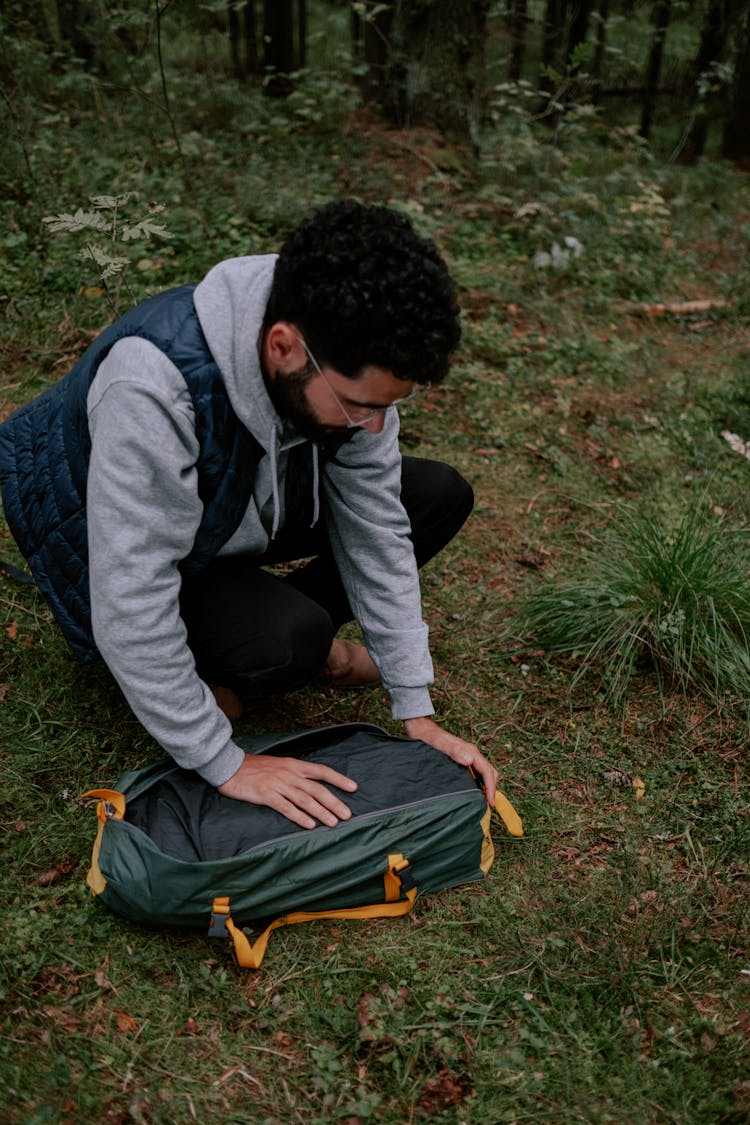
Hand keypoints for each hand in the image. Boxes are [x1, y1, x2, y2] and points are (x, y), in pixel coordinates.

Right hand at [218, 754, 356, 829]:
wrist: (229, 766)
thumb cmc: (254, 767)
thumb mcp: (278, 764)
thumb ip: (294, 773)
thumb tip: (312, 785)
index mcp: (294, 765)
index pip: (322, 770)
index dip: (339, 779)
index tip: (354, 787)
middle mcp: (289, 773)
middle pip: (317, 789)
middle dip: (334, 802)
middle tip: (348, 814)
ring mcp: (278, 784)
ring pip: (305, 800)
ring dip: (321, 812)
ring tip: (334, 823)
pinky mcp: (266, 795)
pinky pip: (286, 808)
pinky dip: (299, 817)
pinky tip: (309, 825)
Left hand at [403, 716, 497, 805]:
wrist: (422, 731)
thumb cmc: (431, 739)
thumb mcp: (442, 745)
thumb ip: (455, 752)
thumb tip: (470, 761)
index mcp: (471, 752)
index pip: (487, 771)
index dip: (491, 788)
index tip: (490, 802)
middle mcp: (472, 754)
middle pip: (489, 772)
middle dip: (492, 788)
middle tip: (488, 805)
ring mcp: (468, 756)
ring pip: (484, 772)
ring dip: (486, 786)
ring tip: (482, 801)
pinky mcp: (462, 759)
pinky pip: (476, 772)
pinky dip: (479, 783)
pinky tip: (472, 791)